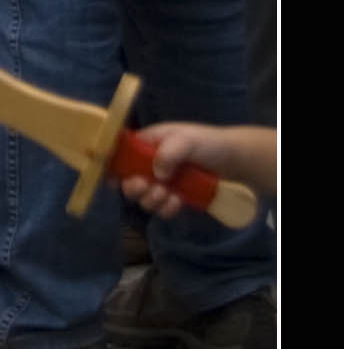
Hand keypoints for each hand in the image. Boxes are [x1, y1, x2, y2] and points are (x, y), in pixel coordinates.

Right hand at [116, 118, 277, 214]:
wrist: (238, 162)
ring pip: (145, 197)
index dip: (113, 165)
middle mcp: (153, 163)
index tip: (111, 178)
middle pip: (128, 180)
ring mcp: (165, 183)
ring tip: (166, 195)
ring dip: (151, 199)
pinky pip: (163, 208)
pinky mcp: (177, 198)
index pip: (123, 152)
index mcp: (150, 143)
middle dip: (133, 187)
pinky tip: (177, 203)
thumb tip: (156, 173)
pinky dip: (166, 208)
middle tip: (143, 186)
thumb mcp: (188, 140)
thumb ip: (169, 152)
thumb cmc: (210, 144)